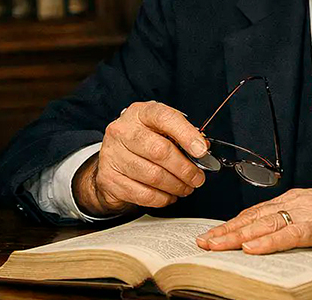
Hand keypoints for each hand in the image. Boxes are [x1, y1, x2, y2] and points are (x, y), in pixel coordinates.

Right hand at [72, 101, 208, 216]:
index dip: (186, 134)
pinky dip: (161, 198)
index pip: (164, 118)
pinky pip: (142, 193)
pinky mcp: (109, 178)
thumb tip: (202, 148)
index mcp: (140, 113)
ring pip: (153, 175)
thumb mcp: (160, 128)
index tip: (202, 150)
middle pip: (160, 151)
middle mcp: (123, 131)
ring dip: (176, 186)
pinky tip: (169, 196)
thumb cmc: (143, 139)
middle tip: (198, 178)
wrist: (112, 157)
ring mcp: (113, 155)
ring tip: (186, 188)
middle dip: (185, 168)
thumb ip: (181, 134)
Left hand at [196, 185, 311, 253]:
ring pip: (265, 224)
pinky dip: (269, 242)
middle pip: (253, 218)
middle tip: (200, 243)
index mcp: (296, 200)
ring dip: (237, 236)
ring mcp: (310, 213)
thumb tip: (271, 241)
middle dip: (225, 231)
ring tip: (215, 246)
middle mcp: (298, 202)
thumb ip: (297, 225)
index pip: (256, 213)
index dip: (231, 225)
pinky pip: (291, 234)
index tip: (211, 236)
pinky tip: (253, 249)